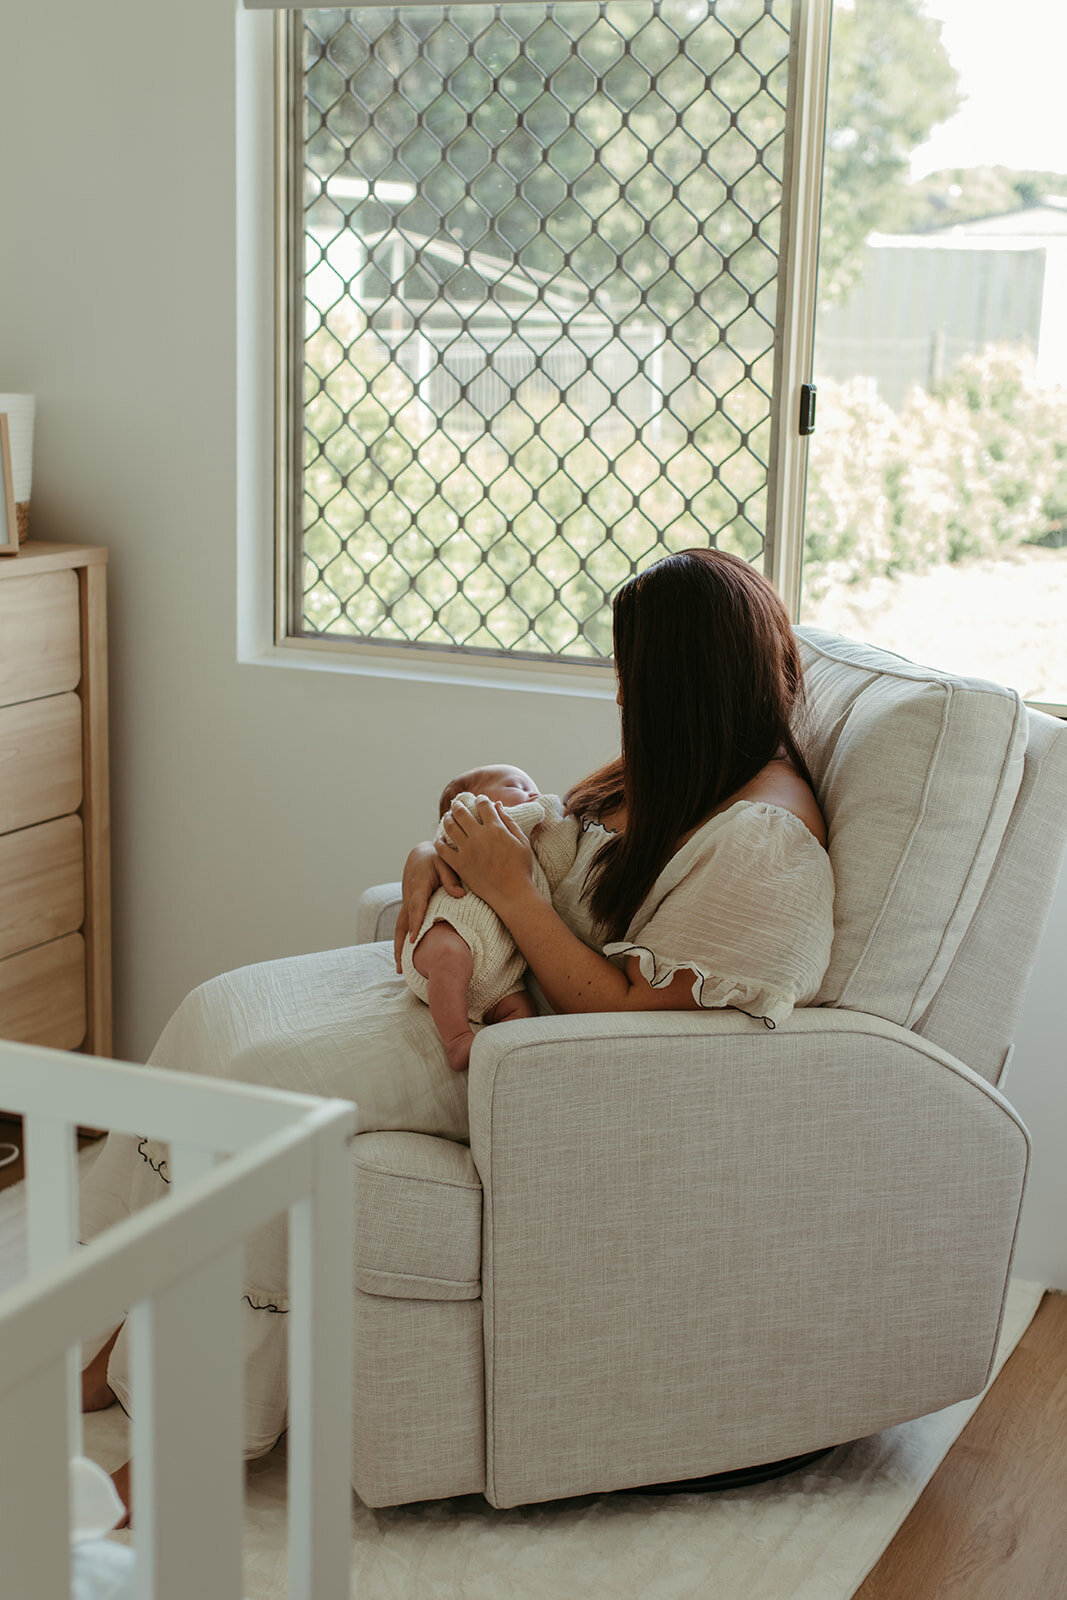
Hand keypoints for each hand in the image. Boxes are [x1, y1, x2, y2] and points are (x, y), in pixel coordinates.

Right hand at [394, 842, 464, 971]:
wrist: (419, 854)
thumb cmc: (435, 858)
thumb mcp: (445, 862)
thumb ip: (451, 877)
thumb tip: (460, 895)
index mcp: (419, 886)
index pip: (416, 907)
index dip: (415, 923)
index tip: (415, 939)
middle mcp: (409, 897)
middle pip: (403, 923)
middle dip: (402, 944)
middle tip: (402, 964)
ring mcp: (406, 904)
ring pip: (400, 927)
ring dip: (399, 947)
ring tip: (400, 969)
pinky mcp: (407, 908)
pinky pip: (403, 926)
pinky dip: (402, 941)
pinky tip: (404, 958)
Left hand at [436, 795, 536, 912]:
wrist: (513, 894)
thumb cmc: (521, 868)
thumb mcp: (522, 841)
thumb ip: (509, 822)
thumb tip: (498, 805)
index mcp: (496, 828)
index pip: (483, 805)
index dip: (481, 800)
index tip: (479, 801)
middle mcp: (479, 836)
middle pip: (461, 812)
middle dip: (458, 805)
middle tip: (457, 805)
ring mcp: (467, 850)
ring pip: (449, 826)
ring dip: (447, 818)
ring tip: (448, 817)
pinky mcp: (459, 864)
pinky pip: (442, 849)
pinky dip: (439, 841)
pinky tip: (440, 839)